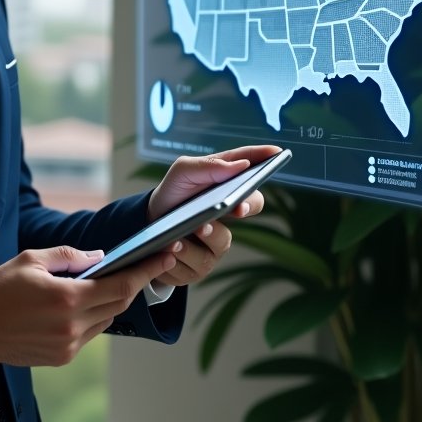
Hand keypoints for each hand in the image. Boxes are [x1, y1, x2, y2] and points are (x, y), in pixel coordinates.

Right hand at [0, 245, 176, 366]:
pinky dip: (92, 316)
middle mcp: (73, 327)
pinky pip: (89, 333)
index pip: (121, 286)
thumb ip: (69, 256)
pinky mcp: (62, 357)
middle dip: (133, 283)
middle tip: (144, 265)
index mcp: (67, 299)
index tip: (166, 257)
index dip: (147, 272)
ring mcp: (68, 346)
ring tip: (101, 282)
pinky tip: (79, 304)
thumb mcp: (32, 260)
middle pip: (119, 303)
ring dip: (110, 300)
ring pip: (106, 319)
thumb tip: (100, 258)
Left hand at [146, 145, 281, 286]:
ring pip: (220, 244)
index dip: (265, 162)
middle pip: (250, 208)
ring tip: (187, 233)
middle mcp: (228, 216)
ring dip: (204, 237)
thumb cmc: (172, 194)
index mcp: (226, 187)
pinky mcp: (197, 266)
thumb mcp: (182, 173)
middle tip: (237, 207)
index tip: (275, 154)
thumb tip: (240, 165)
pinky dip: (179, 257)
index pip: (251, 174)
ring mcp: (215, 244)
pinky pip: (195, 265)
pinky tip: (169, 249)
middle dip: (245, 207)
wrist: (146, 223)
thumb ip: (207, 166)